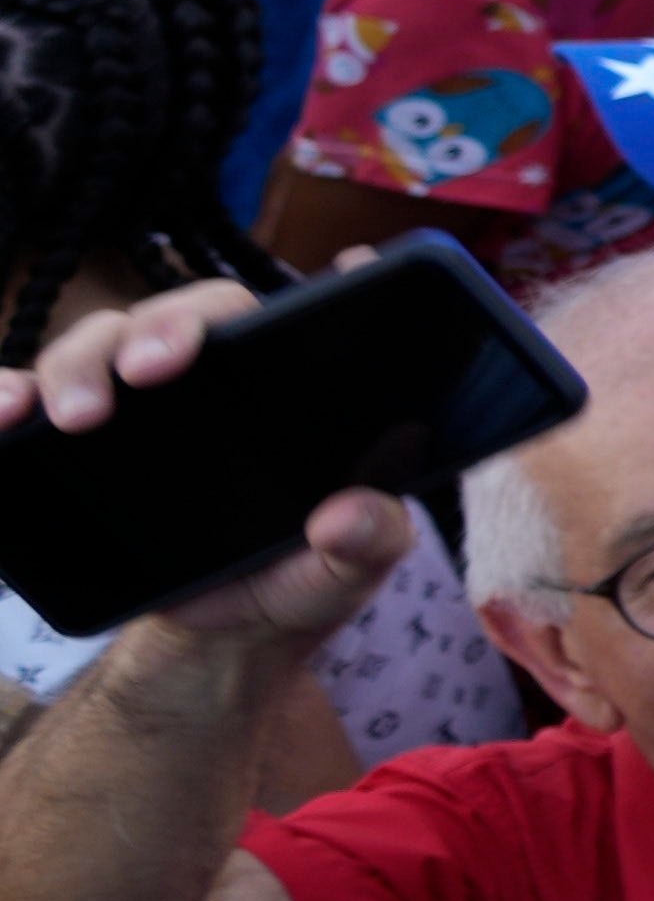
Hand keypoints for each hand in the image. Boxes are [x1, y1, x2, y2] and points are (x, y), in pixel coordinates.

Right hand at [12, 288, 406, 642]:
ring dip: (82, 364)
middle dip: (162, 328)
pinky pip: (31, 399)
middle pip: (186, 316)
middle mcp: (214, 380)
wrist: (227, 632)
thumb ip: (371, 543)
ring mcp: (140, 407)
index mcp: (291, 391)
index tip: (346, 268)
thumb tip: (352, 517)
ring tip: (79, 414)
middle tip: (151, 370)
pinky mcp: (77, 442)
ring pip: (103, 343)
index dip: (326, 282)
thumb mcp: (347, 571)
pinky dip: (11, 394)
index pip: (299, 315)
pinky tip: (11, 414)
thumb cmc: (298, 577)